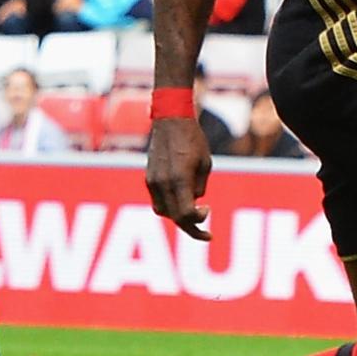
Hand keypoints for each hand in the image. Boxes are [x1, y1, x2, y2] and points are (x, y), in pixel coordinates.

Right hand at [146, 114, 213, 240]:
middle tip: (207, 234)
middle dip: (191, 228)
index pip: (185, 214)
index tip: (208, 213)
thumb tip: (194, 201)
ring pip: (163, 212)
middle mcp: (162, 184)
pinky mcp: (148, 178)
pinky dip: (170, 207)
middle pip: (174, 218)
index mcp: (179, 179)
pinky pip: (157, 202)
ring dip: (178, 218)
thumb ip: (199, 187)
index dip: (198, 222)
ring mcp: (152, 182)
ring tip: (195, 216)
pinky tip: (182, 203)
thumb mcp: (205, 164)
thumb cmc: (193, 139)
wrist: (171, 121)